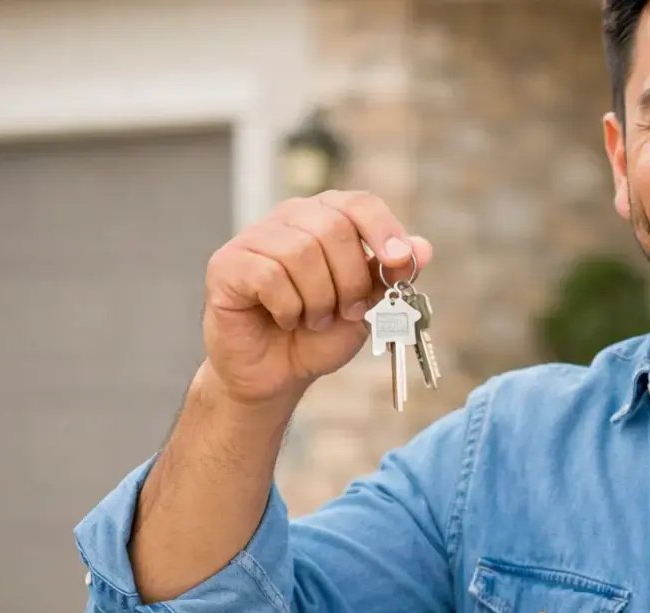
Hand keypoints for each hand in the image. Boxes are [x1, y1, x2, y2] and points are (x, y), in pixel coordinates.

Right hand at [202, 190, 433, 404]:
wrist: (278, 372)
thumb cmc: (320, 333)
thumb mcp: (367, 304)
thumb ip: (391, 276)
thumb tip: (423, 248)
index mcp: (327, 218)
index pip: (360, 203)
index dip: (384, 229)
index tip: (400, 261)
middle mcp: (289, 218)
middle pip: (334, 227)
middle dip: (351, 280)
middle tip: (347, 310)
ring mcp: (254, 238)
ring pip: (301, 252)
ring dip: (318, 299)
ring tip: (313, 319)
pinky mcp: (226, 264)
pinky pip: (269, 275)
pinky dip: (288, 307)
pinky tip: (285, 319)